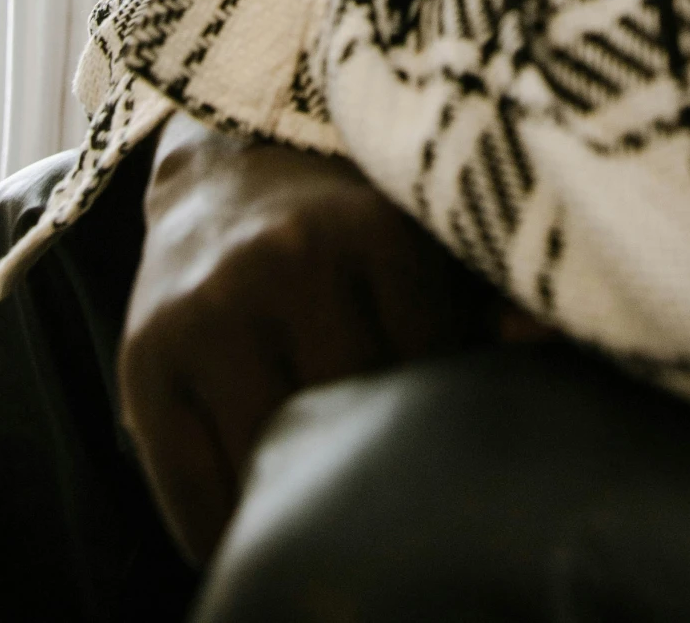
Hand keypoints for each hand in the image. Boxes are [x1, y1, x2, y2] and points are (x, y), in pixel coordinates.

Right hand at [118, 113, 495, 562]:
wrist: (229, 160)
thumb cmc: (349, 211)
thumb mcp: (419, 228)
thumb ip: (485, 289)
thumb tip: (542, 344)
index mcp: (374, 229)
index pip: (430, 369)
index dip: (441, 414)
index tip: (445, 435)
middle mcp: (287, 262)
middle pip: (350, 421)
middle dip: (372, 465)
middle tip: (389, 493)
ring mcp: (210, 312)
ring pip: (270, 463)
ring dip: (296, 502)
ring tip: (326, 517)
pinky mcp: (147, 358)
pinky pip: (190, 491)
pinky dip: (224, 530)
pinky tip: (254, 527)